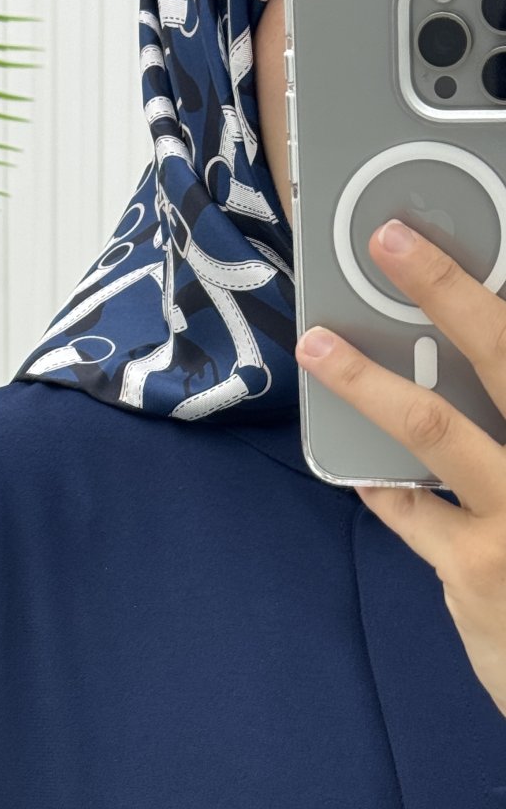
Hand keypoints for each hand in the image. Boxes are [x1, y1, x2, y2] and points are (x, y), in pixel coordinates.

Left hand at [295, 218, 505, 720]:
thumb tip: (478, 373)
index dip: (477, 292)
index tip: (449, 243)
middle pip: (503, 353)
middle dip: (445, 288)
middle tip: (393, 240)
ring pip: (433, 428)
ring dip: (369, 381)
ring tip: (321, 347)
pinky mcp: (474, 568)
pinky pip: (409, 509)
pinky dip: (381, 482)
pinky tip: (361, 465)